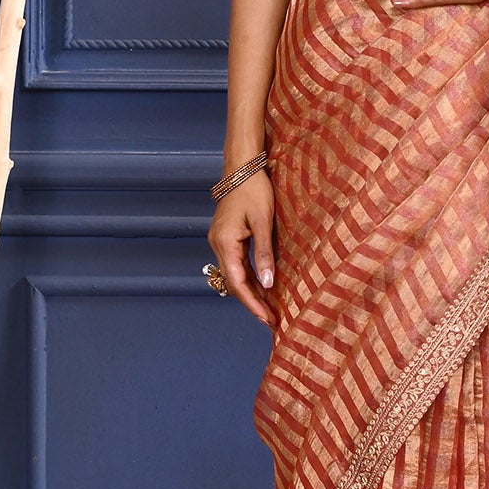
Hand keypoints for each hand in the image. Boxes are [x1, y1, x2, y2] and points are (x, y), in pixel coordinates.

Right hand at [207, 172, 276, 325]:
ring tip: (269, 309)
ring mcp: (220, 241)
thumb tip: (268, 284)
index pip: (238, 282)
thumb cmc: (254, 190)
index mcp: (225, 242)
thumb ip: (264, 253)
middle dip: (252, 303)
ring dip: (251, 292)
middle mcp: (218, 245)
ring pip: (235, 275)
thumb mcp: (263, 222)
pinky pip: (237, 264)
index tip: (267, 318)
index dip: (253, 303)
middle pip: (234, 283)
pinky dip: (249, 277)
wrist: (242, 168)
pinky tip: (262, 287)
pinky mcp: (227, 237)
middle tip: (271, 320)